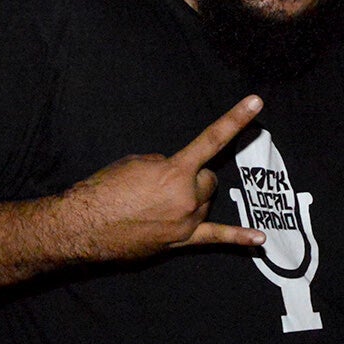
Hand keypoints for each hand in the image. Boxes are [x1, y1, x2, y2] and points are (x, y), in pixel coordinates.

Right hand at [59, 96, 266, 260]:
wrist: (84, 226)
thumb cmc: (104, 189)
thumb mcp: (135, 163)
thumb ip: (164, 165)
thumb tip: (176, 175)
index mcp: (175, 171)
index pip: (211, 139)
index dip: (235, 119)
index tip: (256, 102)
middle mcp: (187, 197)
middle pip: (208, 180)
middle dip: (193, 177)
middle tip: (165, 183)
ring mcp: (186, 222)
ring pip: (205, 203)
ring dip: (192, 199)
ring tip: (159, 203)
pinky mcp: (181, 241)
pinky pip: (215, 238)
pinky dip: (238, 238)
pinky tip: (259, 239)